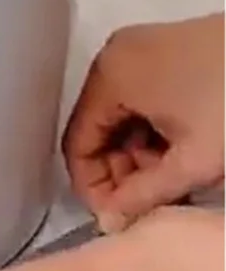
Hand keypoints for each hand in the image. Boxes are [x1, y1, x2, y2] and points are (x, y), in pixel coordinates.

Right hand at [62, 13, 223, 231]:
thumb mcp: (191, 163)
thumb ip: (140, 199)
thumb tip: (109, 222)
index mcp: (112, 75)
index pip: (77, 146)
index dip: (93, 189)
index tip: (115, 216)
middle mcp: (119, 56)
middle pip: (98, 131)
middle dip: (120, 173)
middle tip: (147, 201)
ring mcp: (147, 48)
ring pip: (122, 119)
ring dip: (140, 157)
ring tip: (173, 179)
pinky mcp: (173, 50)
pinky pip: (144, 101)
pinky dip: (156, 133)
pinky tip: (183, 153)